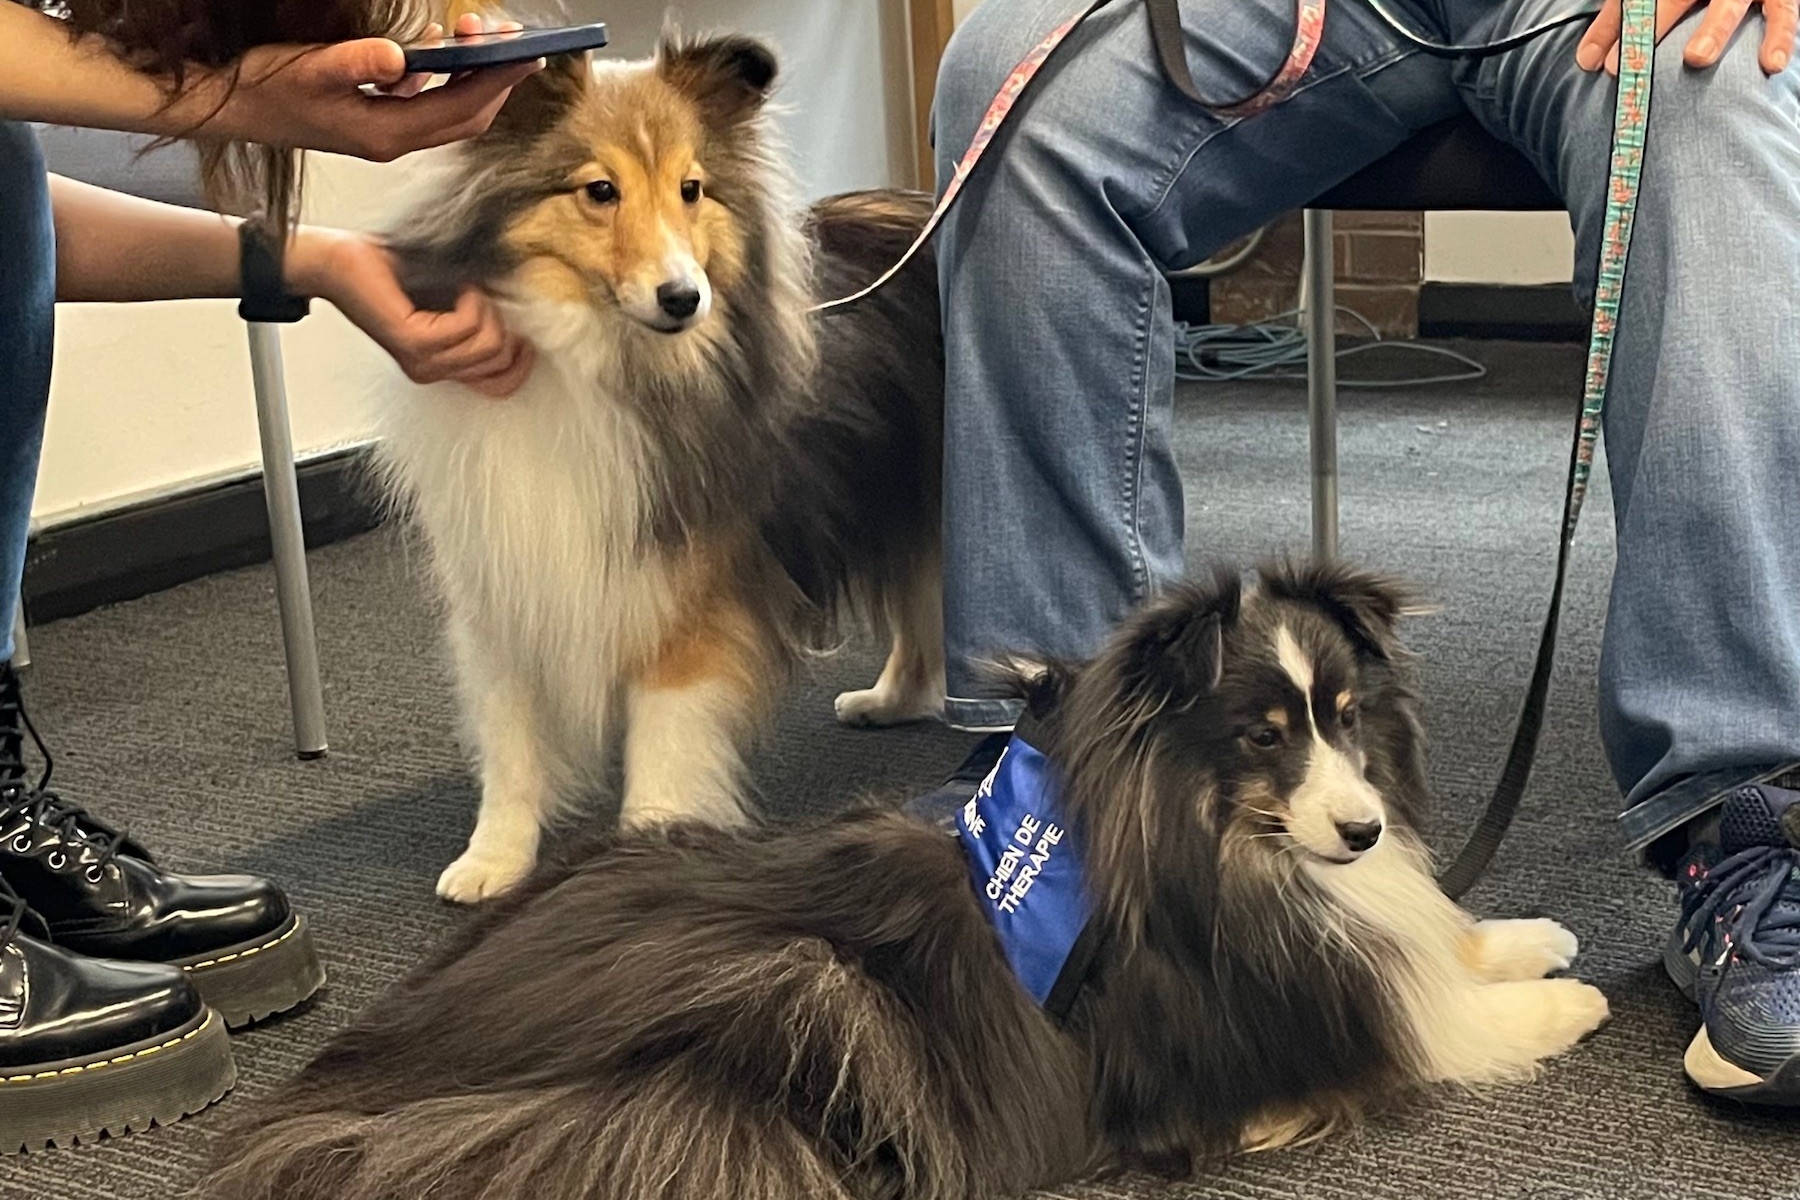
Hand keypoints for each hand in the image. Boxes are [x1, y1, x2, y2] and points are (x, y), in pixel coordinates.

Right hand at [204, 13, 540, 160]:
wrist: (229, 108)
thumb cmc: (265, 88)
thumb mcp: (309, 67)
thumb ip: (357, 61)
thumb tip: (402, 57)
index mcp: (386, 134)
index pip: (461, 107)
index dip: (499, 80)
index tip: (527, 52)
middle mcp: (394, 139)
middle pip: (468, 114)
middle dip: (497, 77)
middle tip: (514, 38)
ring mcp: (386, 132)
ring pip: (450, 108)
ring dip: (472, 74)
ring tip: (478, 34)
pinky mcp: (376, 120)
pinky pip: (425, 100)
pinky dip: (443, 75)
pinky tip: (437, 46)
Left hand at [287, 230, 535, 396]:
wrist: (344, 262)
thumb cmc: (395, 274)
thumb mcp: (451, 302)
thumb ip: (481, 319)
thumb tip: (524, 321)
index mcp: (443, 367)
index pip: (501, 386)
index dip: (521, 360)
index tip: (521, 330)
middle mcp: (433, 371)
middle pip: (500, 360)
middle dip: (501, 321)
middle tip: (478, 296)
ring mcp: (424, 361)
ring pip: (489, 344)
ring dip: (486, 307)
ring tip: (465, 289)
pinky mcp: (415, 343)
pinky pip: (467, 326)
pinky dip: (471, 300)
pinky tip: (458, 287)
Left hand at [1578, 0, 1795, 75]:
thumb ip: (1615, 22)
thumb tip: (1586, 61)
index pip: (1637, 0)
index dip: (1616, 28)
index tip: (1602, 65)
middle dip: (1654, 28)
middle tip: (1632, 64)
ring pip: (1729, 4)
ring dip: (1713, 29)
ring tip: (1695, 57)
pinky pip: (1784, 15)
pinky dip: (1780, 38)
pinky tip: (1771, 65)